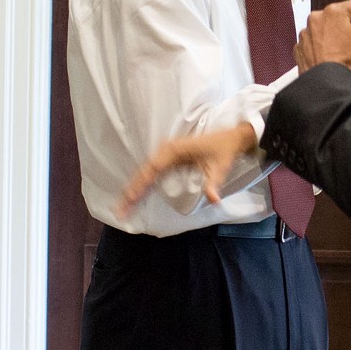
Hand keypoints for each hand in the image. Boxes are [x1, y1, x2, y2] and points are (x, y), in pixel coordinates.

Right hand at [117, 122, 257, 215]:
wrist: (231, 138)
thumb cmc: (224, 151)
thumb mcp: (221, 167)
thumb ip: (214, 183)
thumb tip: (213, 199)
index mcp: (174, 150)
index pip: (152, 169)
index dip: (140, 184)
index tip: (130, 198)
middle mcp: (166, 150)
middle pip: (144, 173)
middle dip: (131, 192)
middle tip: (119, 211)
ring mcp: (166, 153)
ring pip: (145, 173)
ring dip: (133, 189)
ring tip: (122, 207)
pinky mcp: (169, 158)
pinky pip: (152, 172)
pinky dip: (142, 185)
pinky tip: (135, 197)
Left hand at [298, 0, 350, 76]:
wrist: (326, 86)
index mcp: (334, 11)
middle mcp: (315, 17)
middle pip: (339, 16)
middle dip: (348, 26)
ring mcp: (304, 33)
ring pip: (324, 28)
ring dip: (334, 35)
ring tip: (341, 52)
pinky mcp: (298, 47)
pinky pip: (314, 42)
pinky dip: (321, 46)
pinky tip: (328, 58)